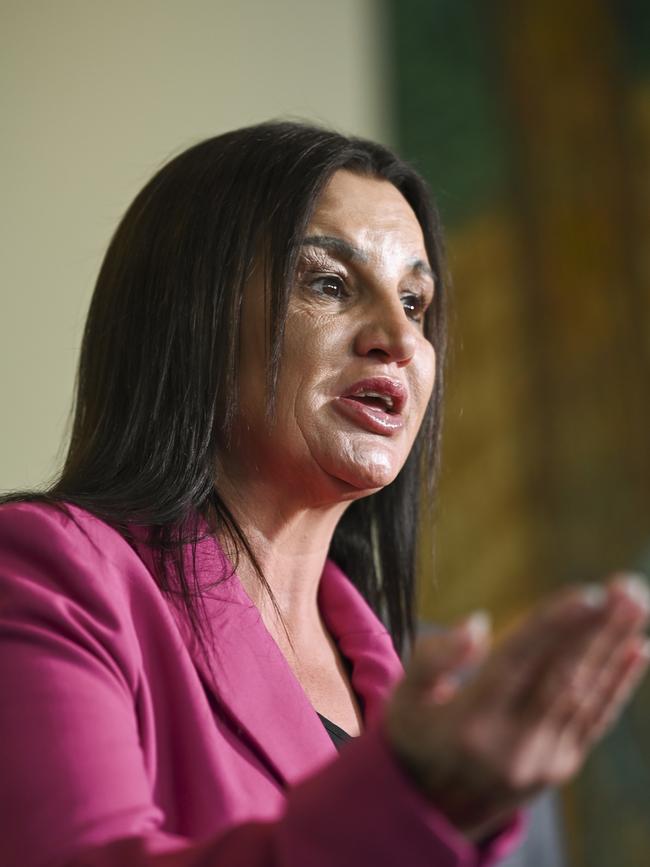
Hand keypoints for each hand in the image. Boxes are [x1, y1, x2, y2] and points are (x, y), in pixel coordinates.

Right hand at [383, 574, 649, 841]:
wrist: (432, 811)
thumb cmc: (416, 734)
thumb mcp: (404, 696)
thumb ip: (433, 658)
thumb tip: (477, 623)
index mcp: (467, 720)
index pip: (516, 662)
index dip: (553, 626)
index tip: (589, 593)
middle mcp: (510, 743)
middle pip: (561, 676)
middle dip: (598, 629)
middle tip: (628, 586)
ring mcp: (540, 759)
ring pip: (584, 694)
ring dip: (614, 646)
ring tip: (636, 603)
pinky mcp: (559, 767)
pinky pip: (594, 720)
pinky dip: (618, 684)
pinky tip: (638, 650)